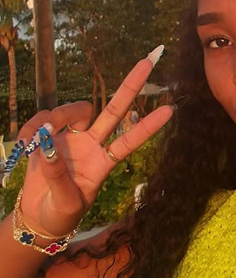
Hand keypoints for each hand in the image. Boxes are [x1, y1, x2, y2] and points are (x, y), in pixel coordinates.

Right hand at [13, 49, 172, 240]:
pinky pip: (42, 121)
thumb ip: (57, 175)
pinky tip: (23, 144)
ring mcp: (72, 138)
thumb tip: (48, 145)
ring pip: (75, 110)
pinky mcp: (48, 136)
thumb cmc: (61, 213)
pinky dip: (31, 129)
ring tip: (39, 136)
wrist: (39, 217)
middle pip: (114, 110)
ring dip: (58, 116)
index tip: (171, 111)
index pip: (130, 141)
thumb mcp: (65, 202)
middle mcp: (92, 145)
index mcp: (104, 163)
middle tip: (148, 60)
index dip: (148, 126)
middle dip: (131, 85)